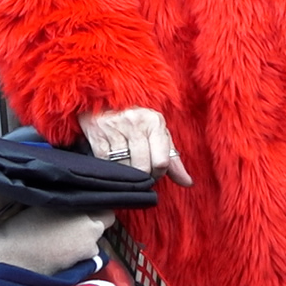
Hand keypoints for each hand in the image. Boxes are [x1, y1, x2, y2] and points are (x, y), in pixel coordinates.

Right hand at [77, 107, 192, 186]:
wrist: (104, 102)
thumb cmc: (136, 122)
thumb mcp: (157, 134)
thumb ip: (173, 159)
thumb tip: (188, 183)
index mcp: (154, 122)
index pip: (161, 161)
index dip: (158, 174)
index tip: (154, 173)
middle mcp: (135, 122)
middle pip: (142, 167)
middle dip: (142, 176)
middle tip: (139, 173)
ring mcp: (115, 127)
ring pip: (124, 167)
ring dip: (126, 174)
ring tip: (127, 167)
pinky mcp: (97, 134)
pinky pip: (106, 162)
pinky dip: (111, 168)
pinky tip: (113, 163)